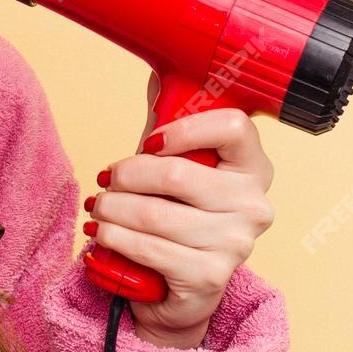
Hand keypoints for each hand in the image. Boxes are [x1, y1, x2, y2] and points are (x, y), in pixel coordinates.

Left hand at [83, 82, 275, 348]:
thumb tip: (163, 64)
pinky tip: (102, 235)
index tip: (150, 142)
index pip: (234, 127)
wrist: (174, 287)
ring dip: (110, 210)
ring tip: (97, 210)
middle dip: (124, 177)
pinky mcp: (208, 278)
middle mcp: (254, 205)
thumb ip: (173, 120)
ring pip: (152, 213)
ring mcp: (237, 244)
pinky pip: (146, 248)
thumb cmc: (174, 214)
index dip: (183, 129)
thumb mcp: (175, 163)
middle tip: (104, 184)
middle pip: (175, 174)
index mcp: (254, 168)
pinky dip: (112, 239)